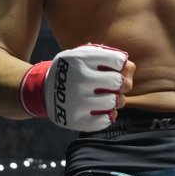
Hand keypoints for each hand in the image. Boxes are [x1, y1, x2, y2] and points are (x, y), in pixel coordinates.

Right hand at [20, 44, 134, 131]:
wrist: (44, 89)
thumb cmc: (72, 70)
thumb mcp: (83, 54)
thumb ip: (106, 55)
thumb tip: (130, 66)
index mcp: (79, 58)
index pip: (117, 61)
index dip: (122, 65)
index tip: (118, 68)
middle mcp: (76, 79)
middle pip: (117, 82)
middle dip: (121, 83)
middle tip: (116, 84)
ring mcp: (74, 100)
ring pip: (111, 102)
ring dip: (115, 100)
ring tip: (109, 98)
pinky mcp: (73, 119)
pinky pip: (102, 121)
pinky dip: (107, 116)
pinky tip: (103, 111)